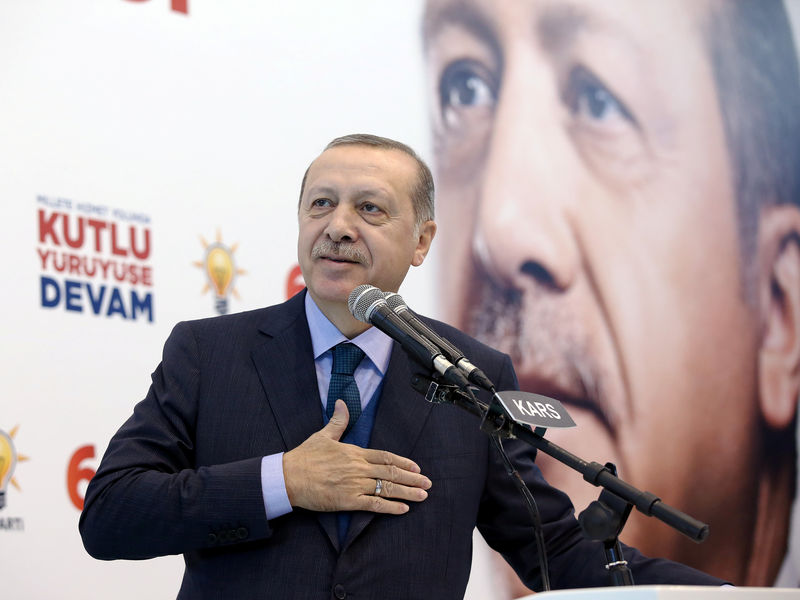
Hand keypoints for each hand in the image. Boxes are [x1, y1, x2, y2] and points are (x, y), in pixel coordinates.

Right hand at [283, 400, 431, 513]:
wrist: (289, 477)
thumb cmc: (305, 456)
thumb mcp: (323, 435)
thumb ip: (337, 421)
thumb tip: (341, 403)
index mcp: (355, 452)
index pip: (385, 457)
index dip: (403, 462)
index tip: (416, 468)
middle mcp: (358, 468)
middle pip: (391, 473)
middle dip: (412, 478)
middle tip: (428, 483)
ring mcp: (354, 485)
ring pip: (386, 489)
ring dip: (407, 493)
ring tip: (422, 496)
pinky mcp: (348, 501)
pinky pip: (374, 505)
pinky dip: (390, 508)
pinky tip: (403, 510)